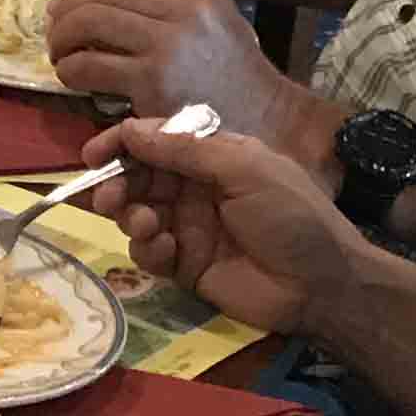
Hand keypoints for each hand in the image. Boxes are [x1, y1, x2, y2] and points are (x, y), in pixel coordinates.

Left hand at [43, 0, 335, 162]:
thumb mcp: (210, 20)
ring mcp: (169, 42)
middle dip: (65, 10)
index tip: (68, 5)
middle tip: (55, 31)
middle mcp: (184, 6)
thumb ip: (162, 2)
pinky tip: (72, 79)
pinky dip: (69, 70)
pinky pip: (87, 65)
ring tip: (60, 55)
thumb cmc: (232, 74)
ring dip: (61, 39)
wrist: (267, 121)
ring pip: (86, 21)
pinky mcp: (151, 80)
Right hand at [85, 114, 374, 338]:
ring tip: (145, 225)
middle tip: (108, 197)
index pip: (157, 141)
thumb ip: (186, 149)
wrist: (321, 285)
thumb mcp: (245, 169)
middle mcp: (195, 189)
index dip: (123, 143)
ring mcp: (188, 227)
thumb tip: (132, 129)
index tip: (94, 155)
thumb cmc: (291, 216)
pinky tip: (164, 250)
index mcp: (213, 157)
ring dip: (130, 215)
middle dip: (117, 184)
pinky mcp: (184, 265)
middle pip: (138, 177)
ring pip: (136, 213)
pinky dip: (146, 249)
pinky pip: (148, 252)